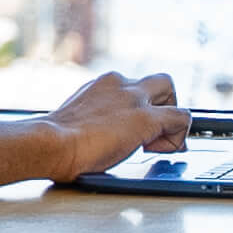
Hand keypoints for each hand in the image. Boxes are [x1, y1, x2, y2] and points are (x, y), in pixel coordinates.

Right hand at [40, 70, 188, 177]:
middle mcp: (119, 84)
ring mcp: (134, 99)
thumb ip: (91, 120)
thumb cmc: (54, 140)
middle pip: (158, 81)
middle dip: (163, 104)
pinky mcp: (146, 118)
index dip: (138, 109)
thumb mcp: (74, 121)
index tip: (130, 130)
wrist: (50, 143)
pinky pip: (181, 119)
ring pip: (170, 90)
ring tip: (157, 140)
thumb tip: (91, 136)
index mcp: (101, 85)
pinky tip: (159, 150)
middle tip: (153, 130)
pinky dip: (178, 136)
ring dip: (171, 115)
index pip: (131, 87)